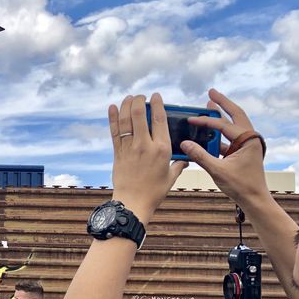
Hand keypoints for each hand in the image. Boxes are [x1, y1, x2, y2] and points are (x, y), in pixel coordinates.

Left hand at [109, 93, 186, 222]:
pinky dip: (112, 118)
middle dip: (139, 101)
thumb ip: (178, 165)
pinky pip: (114, 132)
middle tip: (140, 96)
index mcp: (162, 149)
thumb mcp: (171, 177)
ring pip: (125, 120)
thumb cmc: (154, 191)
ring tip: (128, 98)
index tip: (155, 96)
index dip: (157, 104)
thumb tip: (186, 159)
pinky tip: (112, 107)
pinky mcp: (118, 153)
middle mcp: (145, 145)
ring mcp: (129, 148)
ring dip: (125, 105)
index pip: (159, 119)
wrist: (133, 203)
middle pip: (139, 115)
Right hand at [183, 88, 268, 208]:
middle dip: (222, 103)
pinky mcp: (243, 151)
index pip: (223, 124)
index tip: (190, 119)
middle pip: (236, 114)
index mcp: (248, 139)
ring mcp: (247, 144)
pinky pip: (230, 136)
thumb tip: (184, 143)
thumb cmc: (241, 186)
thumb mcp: (217, 170)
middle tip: (211, 92)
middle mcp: (250, 138)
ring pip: (234, 123)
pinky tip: (208, 130)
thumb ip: (200, 155)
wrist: (255, 199)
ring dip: (222, 115)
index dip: (205, 121)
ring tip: (209, 104)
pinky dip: (220, 131)